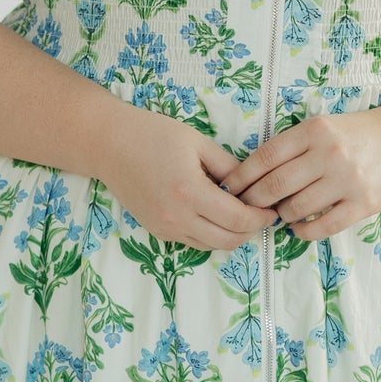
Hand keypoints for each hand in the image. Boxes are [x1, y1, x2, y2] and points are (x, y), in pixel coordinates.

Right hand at [96, 109, 281, 253]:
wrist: (108, 145)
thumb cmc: (152, 135)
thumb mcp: (198, 143)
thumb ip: (229, 167)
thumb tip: (252, 186)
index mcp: (190, 192)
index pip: (238, 220)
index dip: (261, 218)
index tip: (272, 209)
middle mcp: (177, 217)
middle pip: (228, 241)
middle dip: (251, 231)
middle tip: (261, 215)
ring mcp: (165, 228)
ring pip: (211, 246)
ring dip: (231, 235)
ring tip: (239, 215)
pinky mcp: (157, 231)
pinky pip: (193, 242)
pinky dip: (210, 234)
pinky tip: (214, 215)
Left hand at [216, 105, 380, 241]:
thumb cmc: (359, 134)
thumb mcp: (324, 126)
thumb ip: (293, 146)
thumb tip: (252, 175)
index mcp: (315, 130)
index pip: (266, 157)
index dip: (242, 176)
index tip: (229, 189)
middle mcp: (329, 154)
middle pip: (275, 185)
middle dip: (253, 201)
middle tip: (246, 208)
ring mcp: (348, 180)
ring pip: (296, 208)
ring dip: (281, 215)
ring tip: (278, 214)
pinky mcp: (364, 204)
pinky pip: (323, 226)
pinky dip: (303, 232)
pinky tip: (298, 228)